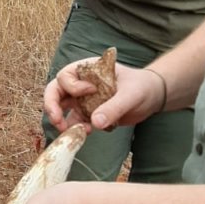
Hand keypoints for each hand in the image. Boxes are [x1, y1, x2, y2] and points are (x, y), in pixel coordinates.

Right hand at [43, 59, 165, 133]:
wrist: (152, 98)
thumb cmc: (141, 86)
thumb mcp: (130, 94)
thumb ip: (114, 107)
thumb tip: (95, 123)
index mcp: (86, 70)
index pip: (65, 76)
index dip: (72, 86)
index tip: (90, 91)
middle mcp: (79, 83)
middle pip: (55, 92)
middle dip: (52, 106)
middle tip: (57, 120)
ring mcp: (82, 99)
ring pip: (61, 109)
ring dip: (62, 121)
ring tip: (71, 132)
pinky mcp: (88, 114)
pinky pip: (75, 122)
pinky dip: (76, 129)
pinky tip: (85, 133)